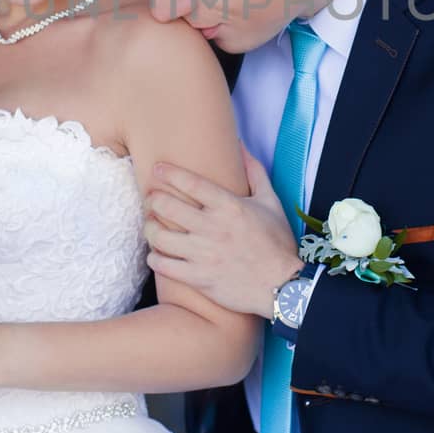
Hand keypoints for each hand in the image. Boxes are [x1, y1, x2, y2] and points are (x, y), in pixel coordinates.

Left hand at [144, 144, 303, 317]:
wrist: (283, 286)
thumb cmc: (277, 243)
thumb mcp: (271, 202)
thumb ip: (255, 172)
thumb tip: (241, 146)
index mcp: (230, 207)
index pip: (191, 183)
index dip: (169, 173)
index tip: (157, 169)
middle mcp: (213, 228)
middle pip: (167, 207)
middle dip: (153, 199)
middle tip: (151, 199)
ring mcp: (204, 255)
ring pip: (159, 237)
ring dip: (149, 228)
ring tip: (151, 225)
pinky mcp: (199, 278)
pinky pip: (163, 266)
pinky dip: (154, 258)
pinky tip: (157, 254)